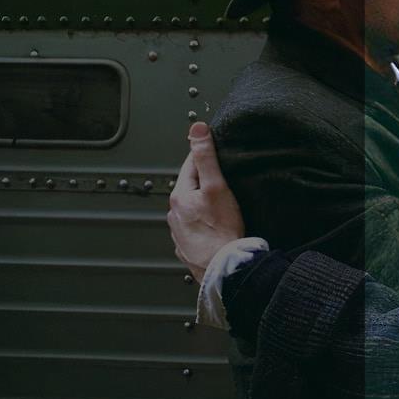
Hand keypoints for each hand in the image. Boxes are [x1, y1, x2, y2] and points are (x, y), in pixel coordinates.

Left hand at [168, 122, 244, 279]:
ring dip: (202, 205)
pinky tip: (216, 228)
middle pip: (190, 188)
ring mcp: (179, 233)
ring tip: (221, 206)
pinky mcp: (187, 248)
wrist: (224, 268)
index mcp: (179, 196)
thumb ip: (206, 157)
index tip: (217, 153)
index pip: (190, 166)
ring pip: (191, 210)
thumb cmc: (222, 230)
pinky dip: (203, 225)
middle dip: (204, 183)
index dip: (205, 158)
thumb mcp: (217, 186)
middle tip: (224, 181)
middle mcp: (174, 214)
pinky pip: (194, 229)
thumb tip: (197, 129)